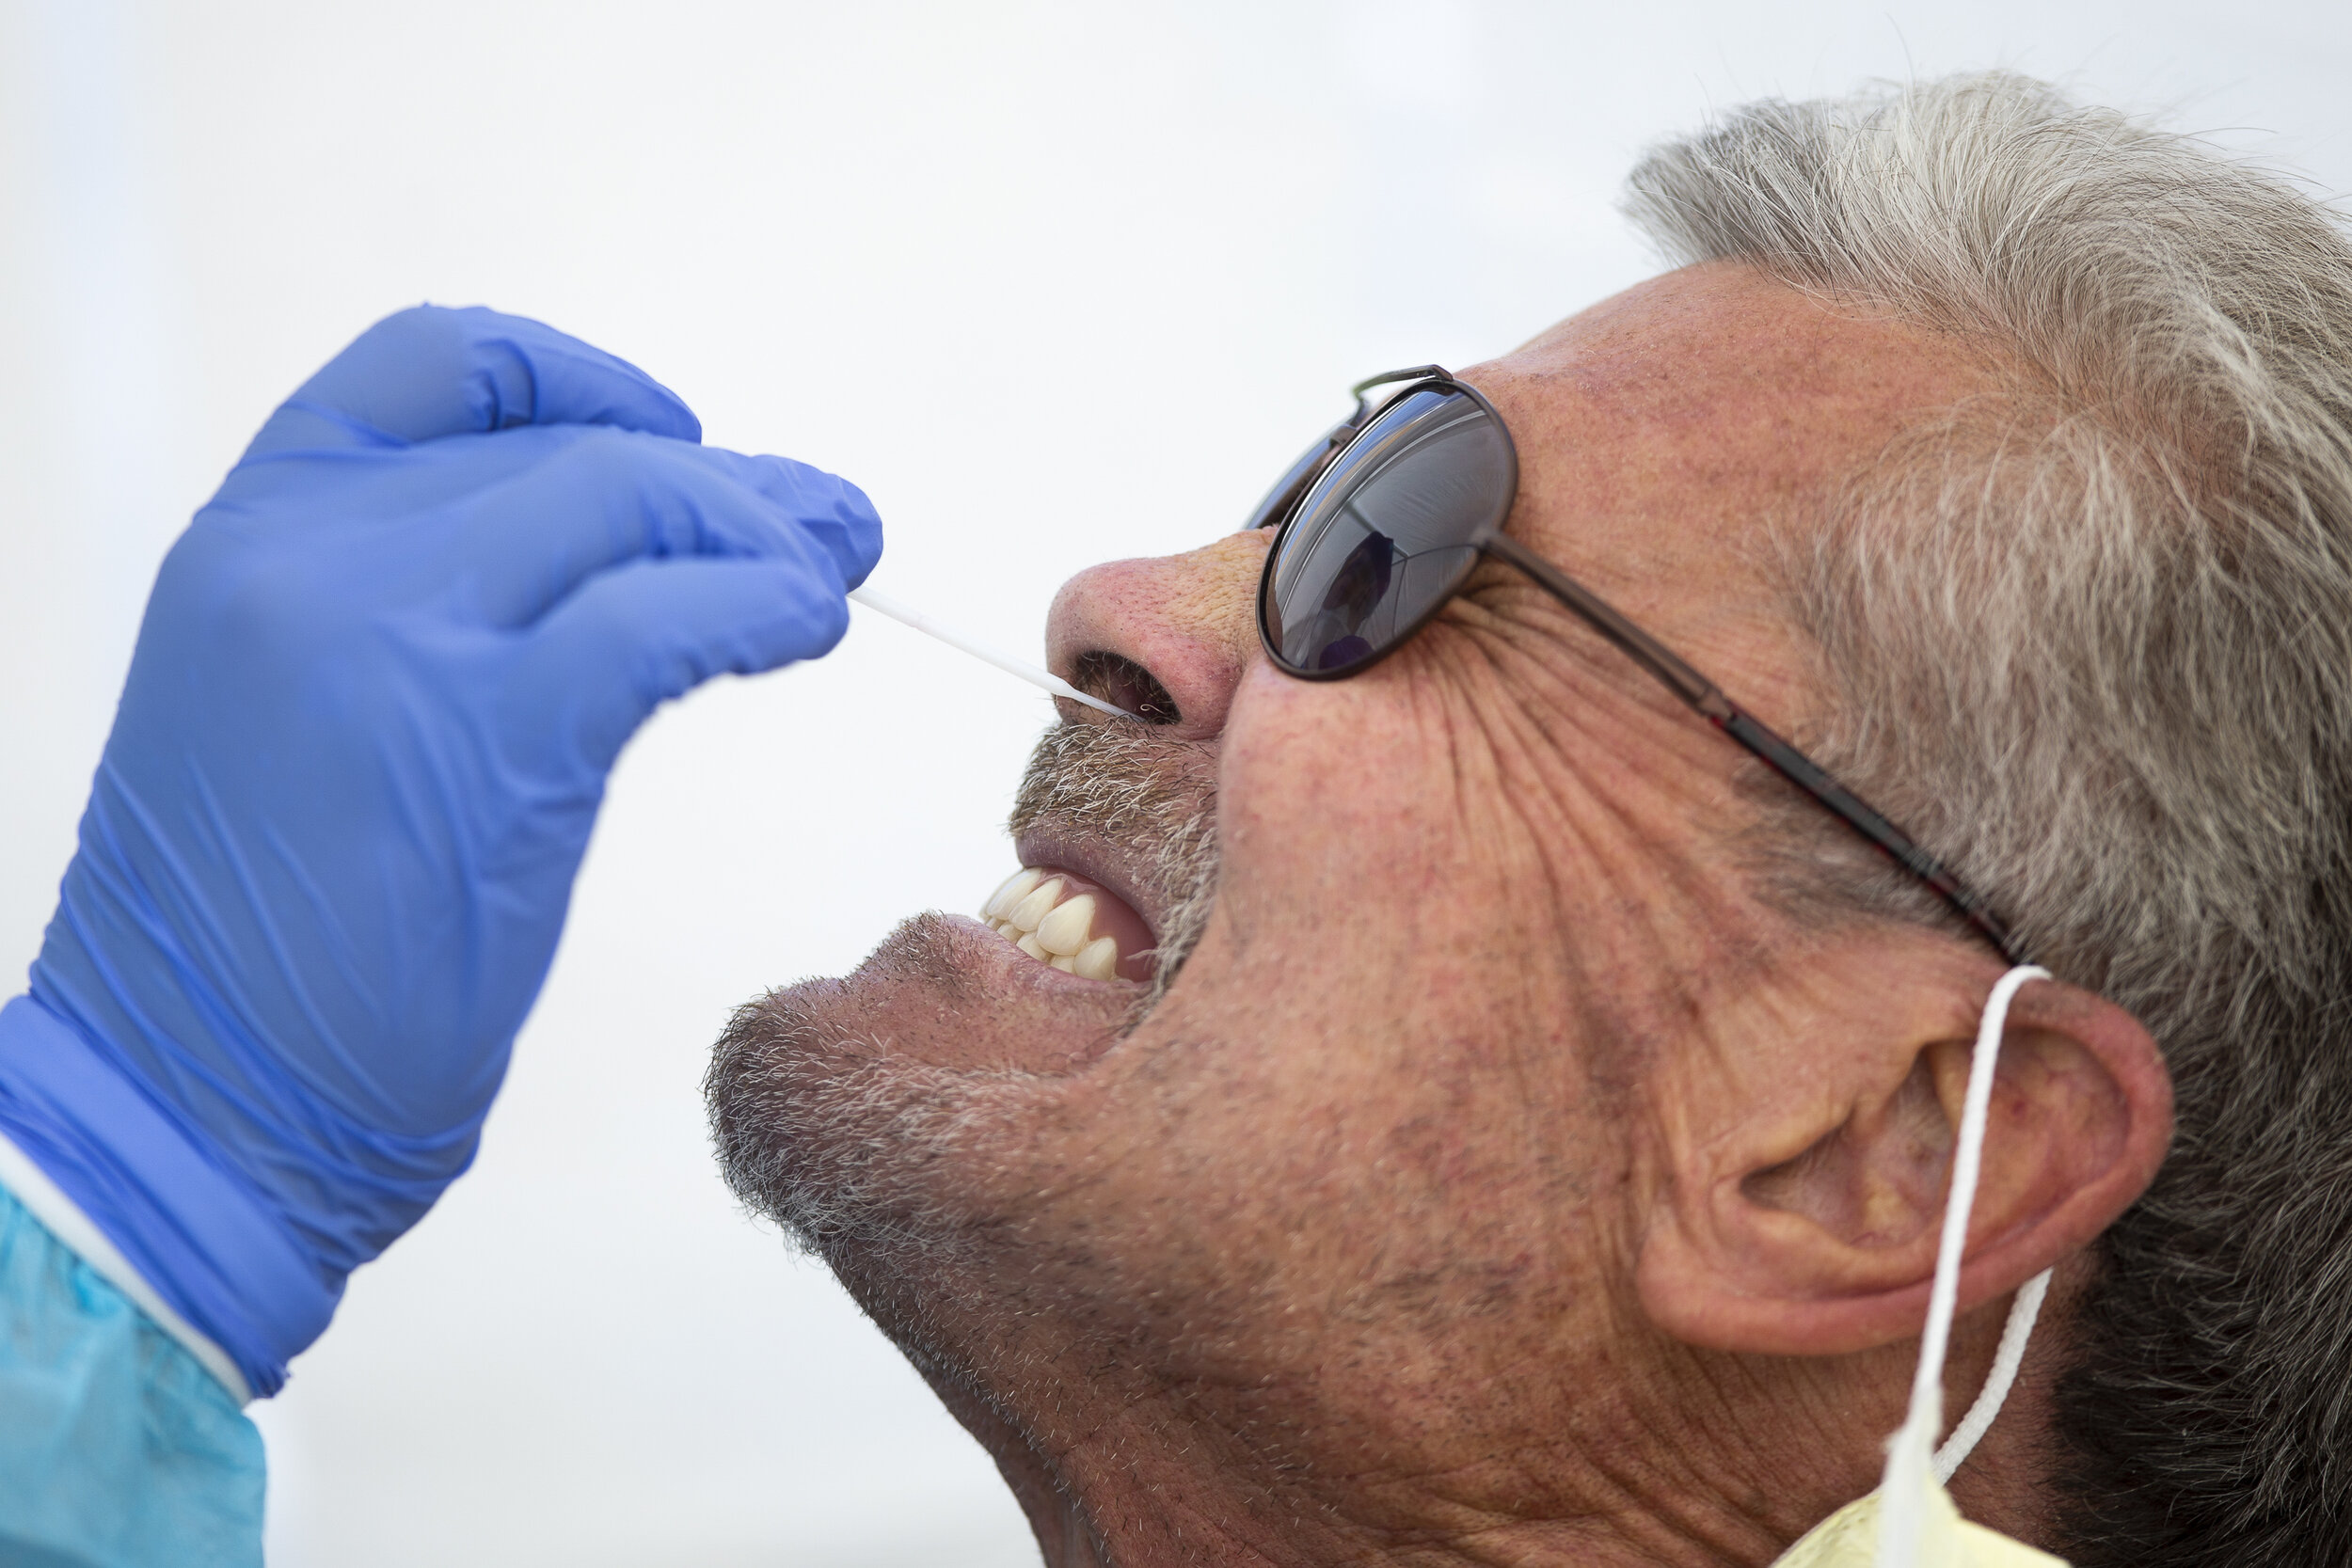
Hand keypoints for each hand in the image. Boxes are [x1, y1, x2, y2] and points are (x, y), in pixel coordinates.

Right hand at [12, 306, 879, 1389]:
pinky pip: (664, 618)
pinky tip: (800, 628)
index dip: (573, 378)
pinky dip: (759, 606)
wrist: (186, 1105)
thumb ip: (416, 616)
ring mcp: (392, 635)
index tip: (670, 430)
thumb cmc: (252, 946)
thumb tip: (623, 558)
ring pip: (630, 503)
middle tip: (828, 522)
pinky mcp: (486, 739)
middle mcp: (309, 555)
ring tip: (835, 573)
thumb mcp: (295, 716)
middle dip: (725, 481)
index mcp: (252, 536)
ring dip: (763, 533)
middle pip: (573, 446)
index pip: (431, 366)